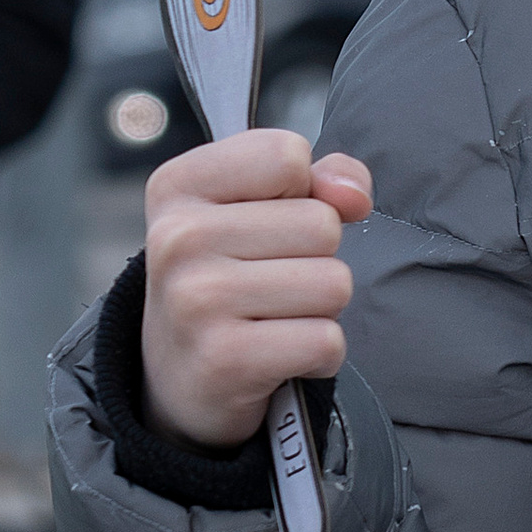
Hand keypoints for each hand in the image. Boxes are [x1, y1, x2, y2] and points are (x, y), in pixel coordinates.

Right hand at [140, 131, 373, 448]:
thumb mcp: (257, 210)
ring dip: (321, 308)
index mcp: (178, 186)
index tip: (270, 223)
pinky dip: (320, 354)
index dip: (304, 192)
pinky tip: (280, 356)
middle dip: (317, 258)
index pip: (287, 155)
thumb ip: (319, 179)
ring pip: (333, 283)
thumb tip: (354, 196)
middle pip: (321, 224)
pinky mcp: (224, 359)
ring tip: (274, 318)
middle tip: (270, 284)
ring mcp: (196, 299)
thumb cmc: (231, 277)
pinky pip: (326, 340)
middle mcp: (177, 238)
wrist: (179, 377)